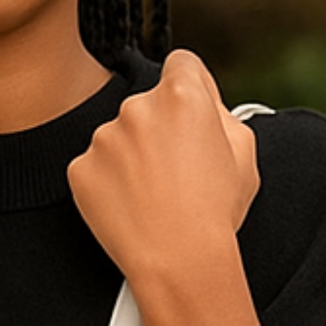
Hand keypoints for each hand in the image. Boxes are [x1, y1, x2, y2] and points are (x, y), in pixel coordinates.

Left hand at [67, 49, 258, 286]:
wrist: (179, 262)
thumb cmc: (217, 212)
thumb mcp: (245, 152)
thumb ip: (221, 113)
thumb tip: (205, 102)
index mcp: (182, 95)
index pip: (181, 64)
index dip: (190, 87)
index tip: (189, 114)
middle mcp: (137, 107)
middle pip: (147, 104)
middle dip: (159, 129)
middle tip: (175, 172)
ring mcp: (103, 138)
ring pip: (118, 137)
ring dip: (131, 157)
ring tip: (153, 196)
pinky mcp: (80, 168)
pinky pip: (95, 167)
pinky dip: (108, 184)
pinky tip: (130, 206)